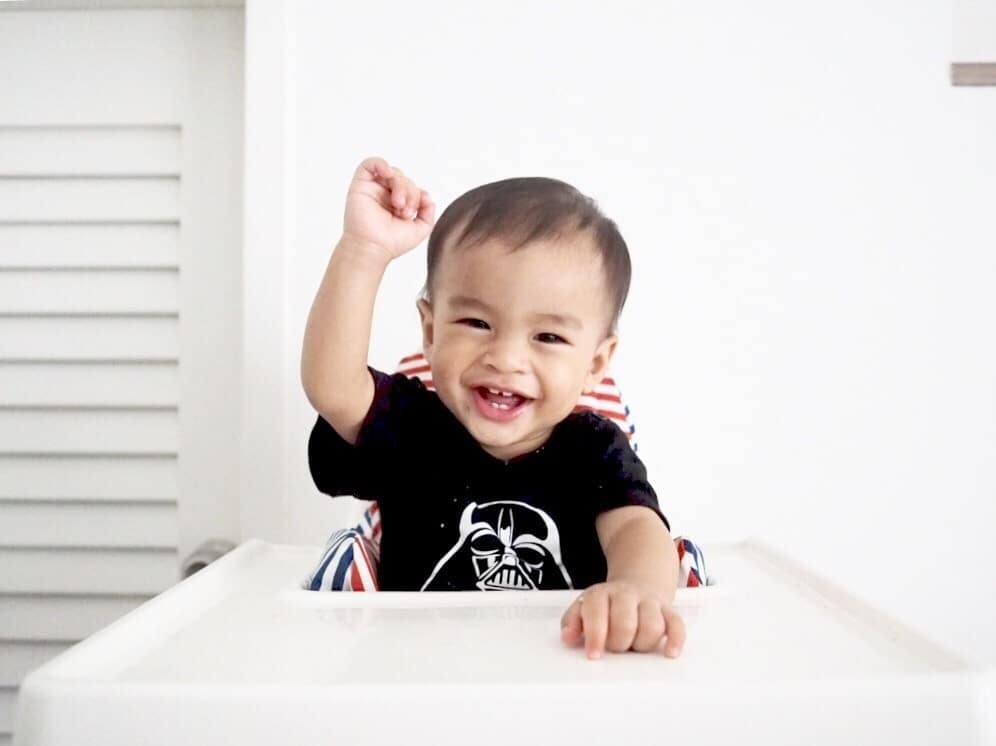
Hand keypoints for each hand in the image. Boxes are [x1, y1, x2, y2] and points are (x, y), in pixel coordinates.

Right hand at [341, 156, 435, 261]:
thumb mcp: (421, 229)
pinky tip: (388, 174)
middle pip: (404, 179)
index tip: (415, 211)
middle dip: (410, 192)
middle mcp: (385, 196)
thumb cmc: (392, 243)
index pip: (412, 188)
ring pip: (392, 173)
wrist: (374, 248)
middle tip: (405, 211)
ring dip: (401, 185)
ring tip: (398, 203)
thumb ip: (428, 212)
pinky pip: (369, 164)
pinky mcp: (360, 186)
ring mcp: (373, 190)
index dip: (418, 196)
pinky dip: (381, 164)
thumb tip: (427, 197)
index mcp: (398, 204)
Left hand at [560, 580, 685, 658]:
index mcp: (601, 594)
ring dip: (642, 643)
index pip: (597, 611)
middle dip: (619, 643)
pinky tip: (668, 652)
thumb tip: (568, 637)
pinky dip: (675, 640)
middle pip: (625, 623)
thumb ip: (573, 621)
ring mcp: (649, 602)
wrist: (635, 585)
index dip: (595, 635)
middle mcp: (626, 595)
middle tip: (615, 647)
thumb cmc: (606, 606)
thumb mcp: (584, 608)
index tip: (594, 654)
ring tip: (634, 646)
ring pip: (652, 625)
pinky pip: (677, 624)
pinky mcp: (668, 611)